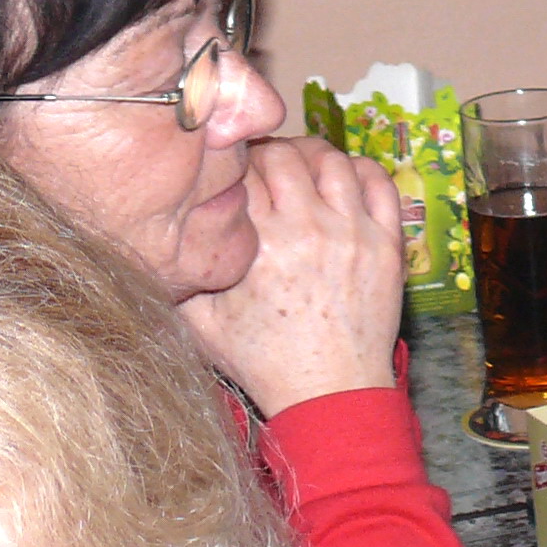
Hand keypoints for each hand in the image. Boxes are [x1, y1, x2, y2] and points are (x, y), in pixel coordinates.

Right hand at [178, 137, 405, 417]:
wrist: (329, 392)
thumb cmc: (265, 360)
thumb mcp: (202, 323)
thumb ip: (181, 275)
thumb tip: (159, 235)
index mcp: (261, 244)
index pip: (244, 170)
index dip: (233, 165)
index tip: (232, 175)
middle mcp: (309, 229)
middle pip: (287, 155)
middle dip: (269, 154)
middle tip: (264, 168)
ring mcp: (354, 233)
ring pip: (334, 161)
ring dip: (313, 157)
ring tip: (301, 169)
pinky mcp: (387, 244)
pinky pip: (379, 183)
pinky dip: (359, 171)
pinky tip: (342, 182)